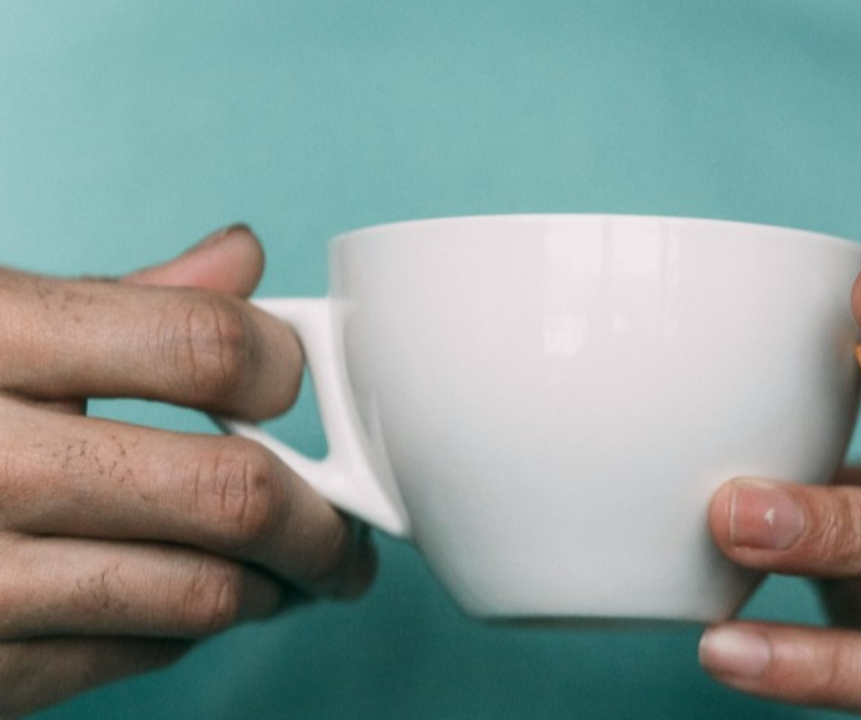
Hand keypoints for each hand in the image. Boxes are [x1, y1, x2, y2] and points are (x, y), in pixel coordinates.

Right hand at [0, 227, 375, 716]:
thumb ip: (114, 297)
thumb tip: (240, 261)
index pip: (203, 347)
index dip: (285, 365)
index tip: (302, 386)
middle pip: (229, 492)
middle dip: (321, 519)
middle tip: (347, 528)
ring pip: (197, 593)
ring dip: (273, 588)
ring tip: (295, 575)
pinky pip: (126, 659)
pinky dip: (183, 634)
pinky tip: (192, 604)